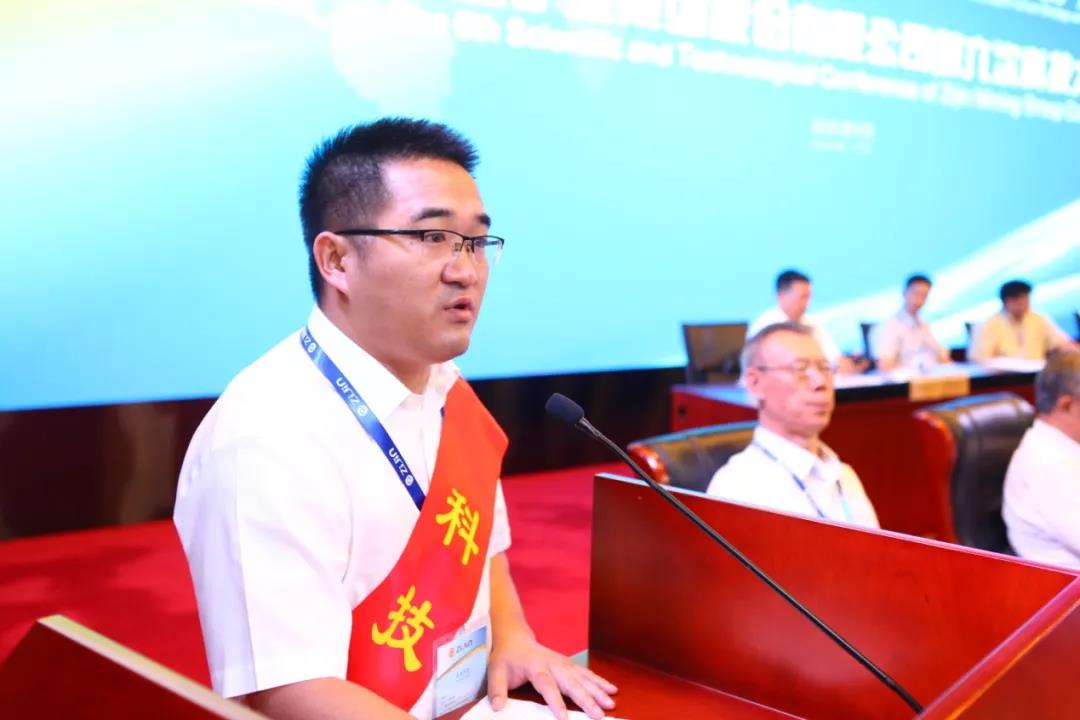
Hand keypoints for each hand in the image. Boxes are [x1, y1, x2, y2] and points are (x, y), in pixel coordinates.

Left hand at [487, 630, 617, 719]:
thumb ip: (497, 689)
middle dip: (586, 699)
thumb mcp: (496, 671)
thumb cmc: (506, 657)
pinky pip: (586, 673)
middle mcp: (553, 664)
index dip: (556, 702)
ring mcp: (563, 663)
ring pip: (583, 677)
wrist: (515, 637)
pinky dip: (599, 682)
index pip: (547, 685)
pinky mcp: (568, 664)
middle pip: (571, 682)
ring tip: (611, 704)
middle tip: (600, 714)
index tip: (564, 718)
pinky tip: (612, 690)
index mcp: (535, 666)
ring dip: (598, 691)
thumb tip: (498, 708)